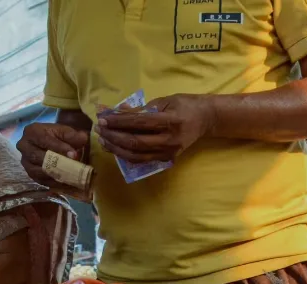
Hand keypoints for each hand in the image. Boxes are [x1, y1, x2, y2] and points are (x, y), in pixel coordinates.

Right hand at [16, 122, 88, 187]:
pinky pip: (41, 180)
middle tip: (74, 167)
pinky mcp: (29, 173)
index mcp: (32, 132)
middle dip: (57, 163)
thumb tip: (83, 139)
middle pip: (38, 157)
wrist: (48, 142)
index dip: (59, 148)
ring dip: (55, 175)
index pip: (44, 140)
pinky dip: (54, 183)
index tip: (74, 154)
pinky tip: (66, 182)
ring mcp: (25, 162)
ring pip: (38, 171)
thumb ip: (73, 135)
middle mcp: (24, 146)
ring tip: (72, 176)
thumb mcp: (65, 131)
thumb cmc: (57, 136)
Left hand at [95, 94, 216, 162]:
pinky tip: (115, 148)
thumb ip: (140, 108)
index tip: (103, 118)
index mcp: (171, 120)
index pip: (139, 122)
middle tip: (99, 129)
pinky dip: (125, 155)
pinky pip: (141, 160)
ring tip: (103, 140)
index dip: (119, 121)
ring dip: (116, 148)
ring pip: (136, 155)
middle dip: (113, 136)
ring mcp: (169, 152)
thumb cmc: (185, 105)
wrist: (206, 119)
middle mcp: (170, 139)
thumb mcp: (164, 100)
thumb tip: (115, 111)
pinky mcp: (167, 159)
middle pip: (135, 142)